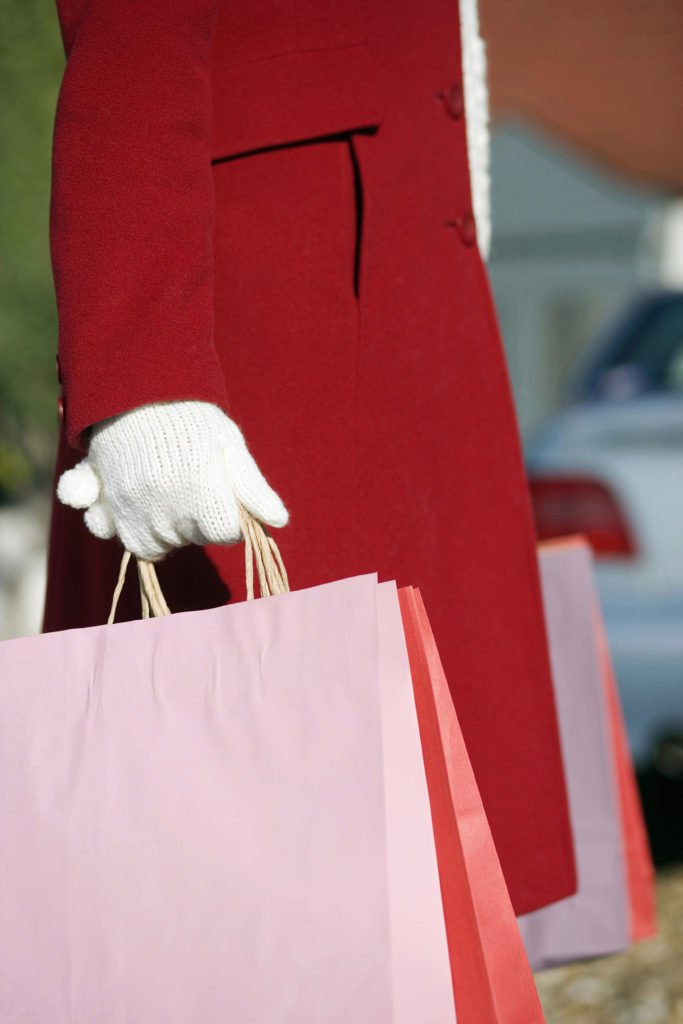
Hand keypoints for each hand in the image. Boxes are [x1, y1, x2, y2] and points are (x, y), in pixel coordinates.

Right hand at [57, 401, 287, 560]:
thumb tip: (279, 520)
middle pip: (194, 539)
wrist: (134, 393)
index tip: (222, 493)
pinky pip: (122, 539)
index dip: (229, 516)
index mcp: (201, 493)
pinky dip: (132, 528)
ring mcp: (133, 512)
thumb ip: (252, 487)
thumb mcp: (229, 445)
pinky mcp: (106, 508)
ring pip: (159, 545)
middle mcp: (166, 509)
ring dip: (167, 529)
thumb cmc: (191, 418)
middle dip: (199, 520)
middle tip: (190, 481)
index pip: (226, 533)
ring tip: (167, 492)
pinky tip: (138, 505)